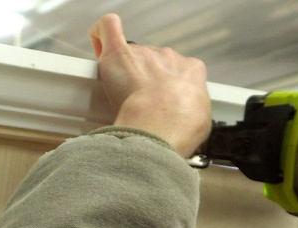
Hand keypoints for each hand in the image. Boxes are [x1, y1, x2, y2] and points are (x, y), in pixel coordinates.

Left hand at [88, 13, 211, 156]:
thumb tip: (184, 119)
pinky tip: (98, 46)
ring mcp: (144, 54)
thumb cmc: (180, 127)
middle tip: (136, 106)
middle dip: (142, 82)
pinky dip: (101, 36)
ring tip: (120, 101)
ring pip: (130, 58)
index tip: (157, 104)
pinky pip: (108, 29)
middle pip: (151, 64)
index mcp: (190, 71)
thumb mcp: (199, 120)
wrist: (160, 124)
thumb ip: (189, 111)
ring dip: (123, 75)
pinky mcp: (118, 53)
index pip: (174, 73)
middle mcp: (168, 57)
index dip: (164, 89)